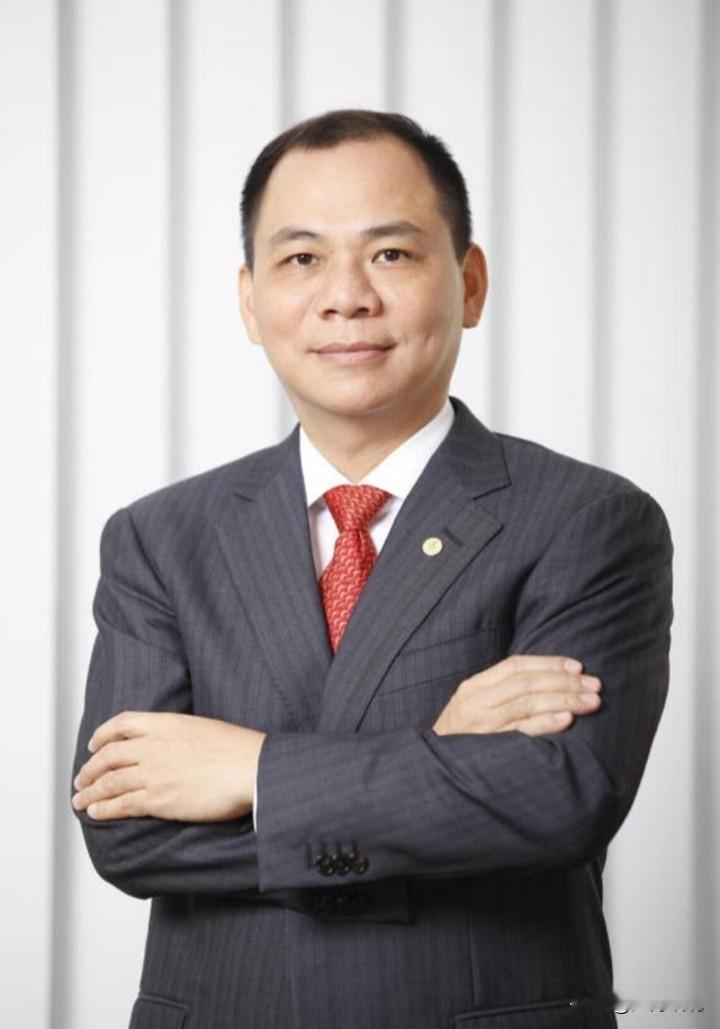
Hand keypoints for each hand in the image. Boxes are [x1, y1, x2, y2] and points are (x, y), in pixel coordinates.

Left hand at [72, 712, 265, 821]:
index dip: (103, 734)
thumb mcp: (204, 727)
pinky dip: (104, 809)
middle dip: (90, 768)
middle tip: (83, 778)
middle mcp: (154, 746)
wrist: (252, 769)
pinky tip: (96, 812)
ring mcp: (154, 773)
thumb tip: (172, 744)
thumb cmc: (239, 750)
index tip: (94, 743)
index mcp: (166, 724)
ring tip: (81, 799)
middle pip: (108, 755)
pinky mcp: (158, 800)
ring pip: (109, 782)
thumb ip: (179, 733)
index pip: (122, 723)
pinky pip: (121, 804)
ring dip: (90, 792)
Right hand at [432, 655, 601, 735]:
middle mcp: (476, 702)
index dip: (548, 663)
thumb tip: (548, 685)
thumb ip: (501, 696)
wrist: (430, 773)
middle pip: (527, 682)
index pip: (515, 665)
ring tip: (590, 701)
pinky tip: (566, 719)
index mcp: (474, 687)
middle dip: (564, 681)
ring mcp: (481, 725)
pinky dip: (544, 723)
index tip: (577, 667)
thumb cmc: (459, 741)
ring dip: (564, 699)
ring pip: (527, 702)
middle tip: (594, 685)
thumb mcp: (473, 710)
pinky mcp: (487, 747)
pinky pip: (521, 731)